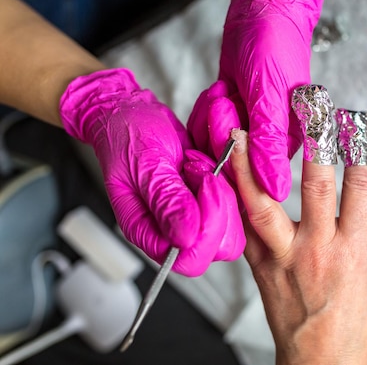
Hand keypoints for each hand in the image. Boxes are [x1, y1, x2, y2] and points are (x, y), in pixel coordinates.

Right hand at [59, 68, 243, 275]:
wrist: (131, 116)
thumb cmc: (129, 135)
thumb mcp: (147, 163)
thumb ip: (167, 201)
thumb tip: (185, 239)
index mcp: (147, 231)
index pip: (190, 258)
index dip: (207, 227)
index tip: (205, 184)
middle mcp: (169, 231)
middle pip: (216, 248)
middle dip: (220, 209)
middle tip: (204, 172)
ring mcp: (188, 219)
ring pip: (229, 227)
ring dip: (223, 194)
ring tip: (201, 166)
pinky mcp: (203, 204)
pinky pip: (230, 205)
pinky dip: (226, 183)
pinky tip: (205, 163)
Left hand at [187, 0, 323, 200]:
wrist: (260, 8)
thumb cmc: (274, 44)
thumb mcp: (270, 94)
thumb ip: (269, 144)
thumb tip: (277, 192)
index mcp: (286, 143)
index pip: (249, 173)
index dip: (230, 149)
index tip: (232, 114)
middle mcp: (267, 142)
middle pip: (224, 159)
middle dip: (219, 125)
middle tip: (231, 96)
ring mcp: (245, 130)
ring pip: (209, 143)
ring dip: (211, 113)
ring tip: (228, 89)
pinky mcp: (228, 117)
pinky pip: (202, 128)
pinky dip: (205, 108)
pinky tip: (221, 89)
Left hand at [229, 129, 366, 364]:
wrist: (317, 364)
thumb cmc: (352, 327)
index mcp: (352, 250)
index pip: (360, 189)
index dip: (359, 152)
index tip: (354, 124)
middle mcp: (317, 248)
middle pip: (316, 186)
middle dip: (315, 142)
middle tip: (309, 108)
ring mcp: (283, 256)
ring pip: (265, 205)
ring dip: (252, 165)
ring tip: (241, 133)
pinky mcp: (259, 265)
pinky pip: (245, 227)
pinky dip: (235, 197)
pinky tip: (225, 172)